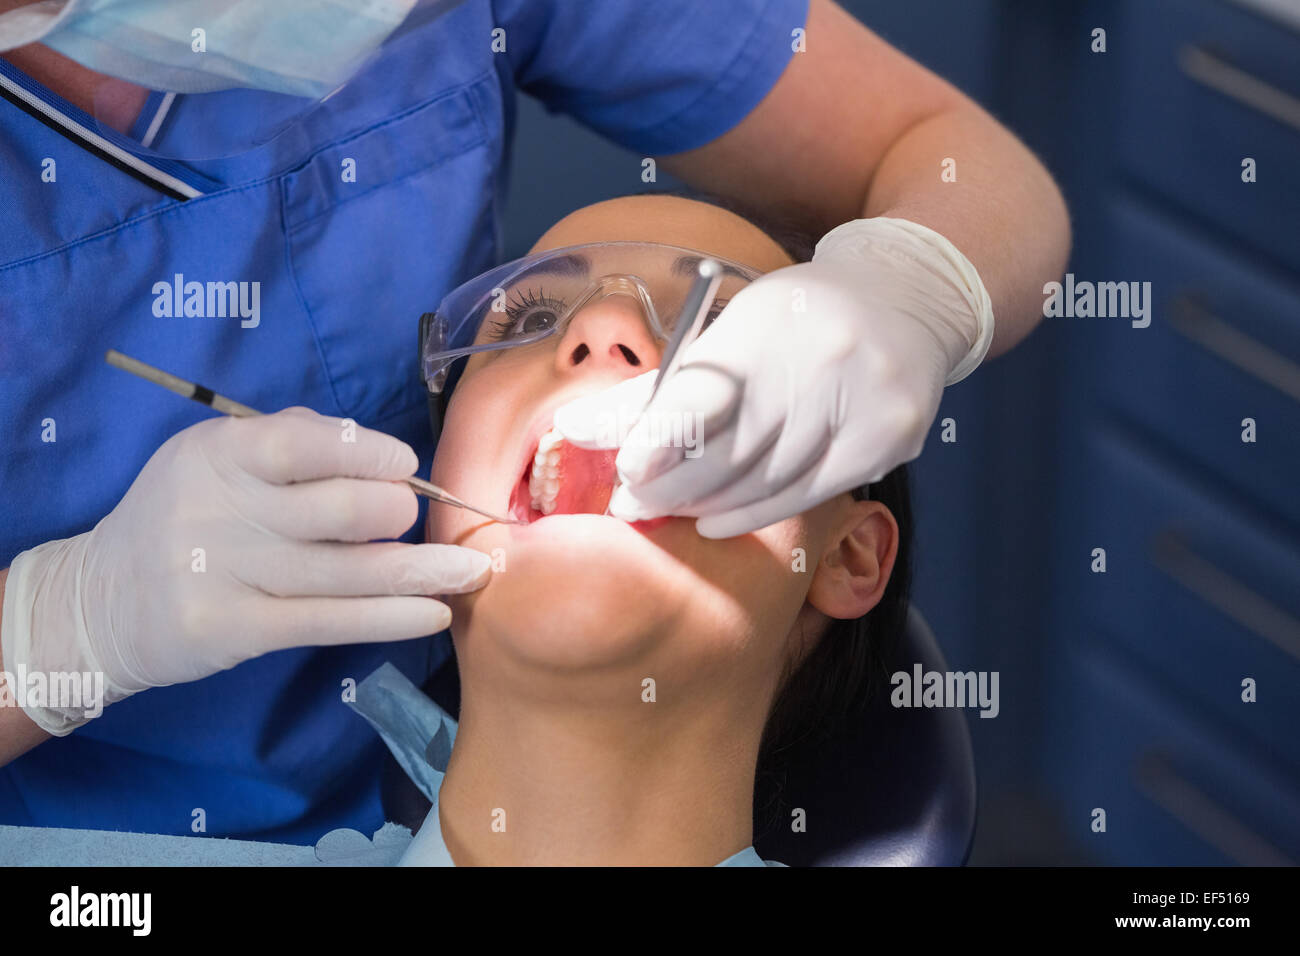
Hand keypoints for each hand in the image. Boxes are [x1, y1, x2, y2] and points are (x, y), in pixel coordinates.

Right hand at [0, 407, 490, 734]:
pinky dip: (392, 617)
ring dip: (424, 572)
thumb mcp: (213, 460)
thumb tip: (374, 447)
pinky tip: (434, 613)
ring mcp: (227, 575)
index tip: (406, 466)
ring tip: (473, 571)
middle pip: (341, 512)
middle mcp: (222, 510)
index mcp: (220, 453)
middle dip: (397, 514)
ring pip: (349, 573)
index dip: (371, 455)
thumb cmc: (182, 517)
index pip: (308, 445)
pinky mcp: (236, 631)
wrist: (99, 601)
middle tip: (413, 520)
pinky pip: (332, 622)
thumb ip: (287, 440)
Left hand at [554, 217, 993, 537]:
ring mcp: (863, 404)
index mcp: (767, 325)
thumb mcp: (729, 329)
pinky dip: (755, 515)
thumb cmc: (797, 319)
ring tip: (671, 511)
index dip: (662, 440)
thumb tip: (576, 431)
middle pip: (733, 452)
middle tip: (632, 505)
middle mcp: (821, 362)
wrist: (906, 297)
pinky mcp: (889, 439)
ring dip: (709, 506)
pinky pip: (807, 495)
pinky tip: (719, 522)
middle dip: (673, 487)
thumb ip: (658, 388)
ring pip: (768, 483)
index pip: (706, 393)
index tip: (627, 472)